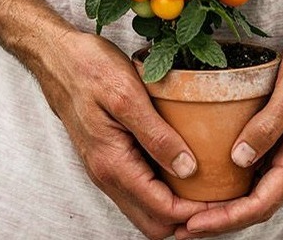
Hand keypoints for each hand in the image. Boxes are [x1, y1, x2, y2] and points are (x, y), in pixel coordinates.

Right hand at [33, 31, 208, 238]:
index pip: (163, 210)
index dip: (197, 212)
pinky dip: (164, 190)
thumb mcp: (128, 95)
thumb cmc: (88, 69)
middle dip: (189, 218)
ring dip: (177, 206)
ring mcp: (106, 169)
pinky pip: (140, 190)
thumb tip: (188, 169)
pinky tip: (184, 168)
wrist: (56, 58)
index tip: (226, 198)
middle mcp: (107, 175)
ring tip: (209, 185)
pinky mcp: (109, 159)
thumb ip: (157, 136)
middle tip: (221, 196)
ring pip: (146, 210)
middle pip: (154, 223)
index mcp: (113, 163)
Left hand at [174, 15, 282, 238]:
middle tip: (182, 226)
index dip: (228, 218)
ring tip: (189, 207)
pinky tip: (211, 174)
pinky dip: (234, 177)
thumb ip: (270, 123)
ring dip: (226, 202)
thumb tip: (239, 160)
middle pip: (258, 202)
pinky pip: (259, 164)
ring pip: (258, 187)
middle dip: (221, 218)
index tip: (194, 223)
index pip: (264, 201)